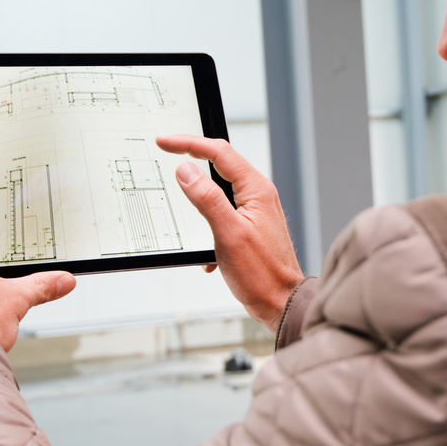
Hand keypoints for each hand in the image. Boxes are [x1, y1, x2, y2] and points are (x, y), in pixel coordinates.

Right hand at [156, 135, 302, 331]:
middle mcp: (259, 195)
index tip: (164, 142)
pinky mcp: (250, 227)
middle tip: (167, 150)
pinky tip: (206, 252)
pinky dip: (208, 224)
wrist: (281, 303)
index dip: (188, 143)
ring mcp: (255, 211)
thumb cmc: (262, 274)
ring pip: (220, 190)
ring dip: (199, 197)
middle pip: (220, 164)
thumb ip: (207, 199)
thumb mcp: (228, 234)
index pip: (219, 152)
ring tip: (180, 198)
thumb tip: (186, 170)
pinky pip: (223, 213)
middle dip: (192, 157)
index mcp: (256, 190)